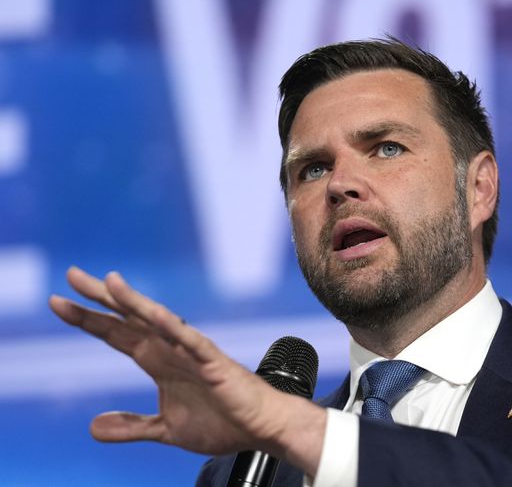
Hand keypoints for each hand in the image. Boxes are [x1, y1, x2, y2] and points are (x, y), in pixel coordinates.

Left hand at [49, 267, 324, 470]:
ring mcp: (191, 352)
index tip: (58, 302)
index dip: (88, 319)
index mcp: (158, 361)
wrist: (260, 429)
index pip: (117, 335)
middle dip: (100, 299)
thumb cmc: (221, 422)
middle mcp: (171, 350)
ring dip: (133, 303)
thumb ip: (132, 426)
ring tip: (109, 283)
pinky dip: (172, 327)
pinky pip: (190, 341)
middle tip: (71, 274)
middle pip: (129, 319)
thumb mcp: (165, 429)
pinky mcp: (213, 361)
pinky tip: (154, 314)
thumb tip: (93, 426)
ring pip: (158, 322)